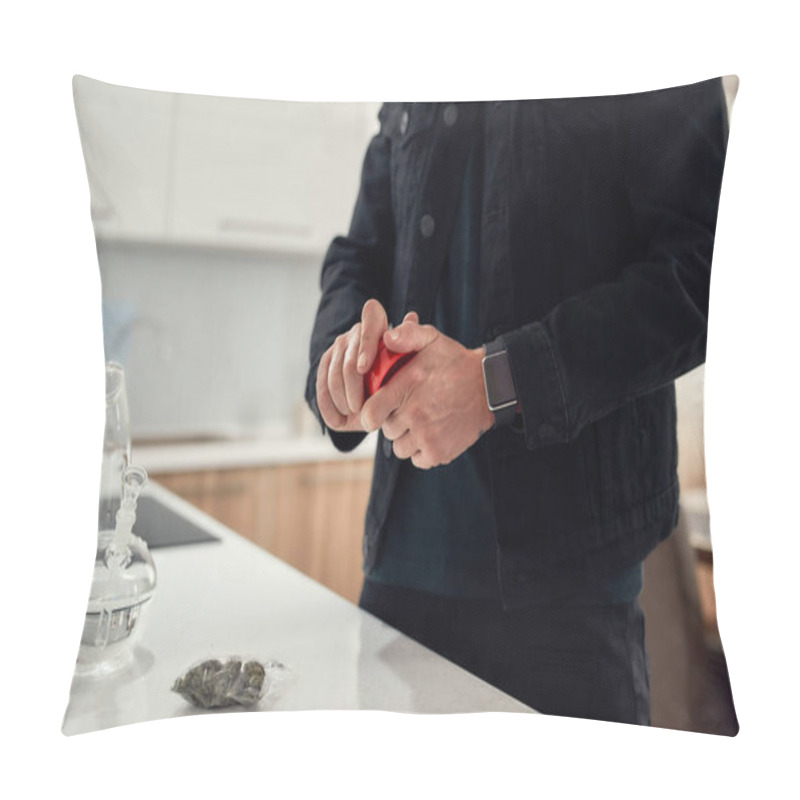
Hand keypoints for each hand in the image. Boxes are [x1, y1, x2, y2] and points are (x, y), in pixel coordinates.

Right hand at [315, 300, 418, 431]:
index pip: (370, 318)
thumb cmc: (406, 371)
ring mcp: (338, 347)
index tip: (364, 368)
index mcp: (376, 322)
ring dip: (341, 398)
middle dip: (353, 387)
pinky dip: (328, 405)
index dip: (364, 344)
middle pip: (348, 360)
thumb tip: (410, 316)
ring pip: (333, 374)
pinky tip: (337, 419)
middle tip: (361, 407)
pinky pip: (321, 385)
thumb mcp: (414, 355)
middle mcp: (355, 332)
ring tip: (353, 414)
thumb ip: (412, 339)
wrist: (387, 389)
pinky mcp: (326, 363)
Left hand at [360, 320, 493, 468]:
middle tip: (410, 409)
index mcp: (406, 389)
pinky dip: (422, 451)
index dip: (370, 414)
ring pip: (400, 448)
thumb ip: (406, 334)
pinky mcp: (439, 452)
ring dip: (407, 438)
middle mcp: (414, 415)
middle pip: (386, 431)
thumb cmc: (456, 363)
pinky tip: (432, 434)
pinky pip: (417, 460)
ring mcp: (427, 436)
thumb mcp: (432, 339)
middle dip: (393, 422)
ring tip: (421, 422)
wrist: (490, 386)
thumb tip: (385, 337)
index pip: (369, 415)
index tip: (379, 409)